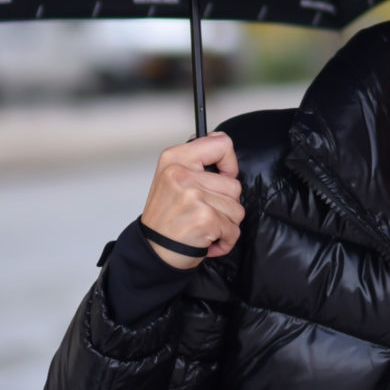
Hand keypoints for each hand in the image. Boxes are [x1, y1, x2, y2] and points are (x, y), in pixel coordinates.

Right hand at [139, 130, 243, 265]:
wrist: (153, 250)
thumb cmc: (165, 218)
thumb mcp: (172, 178)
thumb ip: (197, 160)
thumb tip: (220, 139)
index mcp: (175, 158)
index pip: (222, 144)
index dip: (229, 164)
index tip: (221, 176)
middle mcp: (182, 174)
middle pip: (234, 185)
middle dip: (225, 204)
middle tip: (202, 212)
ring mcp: (194, 196)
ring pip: (237, 208)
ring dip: (225, 223)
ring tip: (203, 225)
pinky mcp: (205, 218)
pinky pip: (233, 228)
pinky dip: (225, 239)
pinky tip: (207, 239)